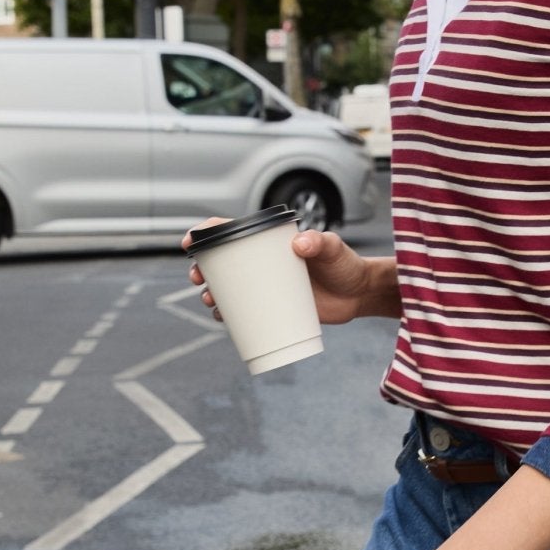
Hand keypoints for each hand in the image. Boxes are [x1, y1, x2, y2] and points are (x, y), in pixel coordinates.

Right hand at [185, 221, 373, 326]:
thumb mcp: (333, 249)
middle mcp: (264, 262)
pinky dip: (230, 315)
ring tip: (210, 301)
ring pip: (230, 288)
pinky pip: (245, 311)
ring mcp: (268, 286)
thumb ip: (319, 242)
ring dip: (212, 294)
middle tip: (198, 278)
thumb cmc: (345, 264)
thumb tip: (298, 245)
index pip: (233, 231)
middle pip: (223, 262)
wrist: (359, 294)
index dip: (207, 233)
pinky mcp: (274, 307)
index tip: (190, 242)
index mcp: (271, 242)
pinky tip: (222, 318)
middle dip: (203, 269)